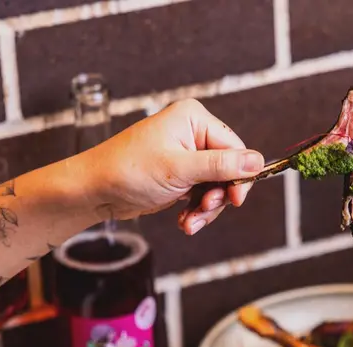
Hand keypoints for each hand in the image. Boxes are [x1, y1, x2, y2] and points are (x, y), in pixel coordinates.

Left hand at [84, 98, 263, 234]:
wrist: (95, 190)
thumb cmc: (128, 171)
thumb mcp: (180, 169)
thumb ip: (221, 166)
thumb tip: (257, 161)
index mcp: (194, 119)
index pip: (235, 149)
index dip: (238, 177)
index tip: (234, 200)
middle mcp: (193, 134)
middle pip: (229, 171)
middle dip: (218, 197)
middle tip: (204, 209)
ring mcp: (187, 156)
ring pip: (217, 188)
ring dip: (206, 210)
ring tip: (190, 221)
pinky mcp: (181, 176)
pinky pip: (202, 196)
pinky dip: (197, 212)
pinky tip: (185, 222)